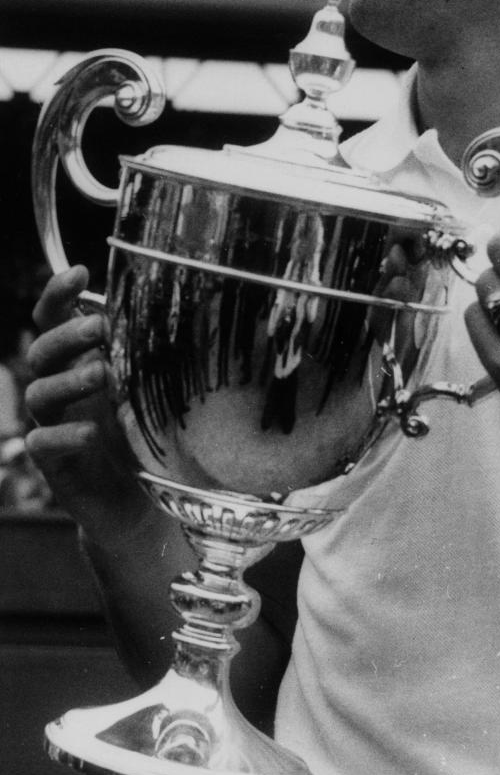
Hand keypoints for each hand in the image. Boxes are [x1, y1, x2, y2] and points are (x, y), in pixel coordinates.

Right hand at [25, 265, 149, 538]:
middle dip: (68, 335)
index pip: (54, 320)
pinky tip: (91, 432)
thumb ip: (150, 353)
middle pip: (42, 352)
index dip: (58, 294)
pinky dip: (64, 436)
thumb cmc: (145, 434)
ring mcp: (53, 425)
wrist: (141, 502)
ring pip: (40, 394)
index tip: (78, 272)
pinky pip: (42, 444)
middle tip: (100, 328)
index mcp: (78, 361)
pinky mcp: (54, 464)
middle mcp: (60, 390)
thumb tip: (185, 304)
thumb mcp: (151, 386)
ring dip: (69, 380)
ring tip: (102, 373)